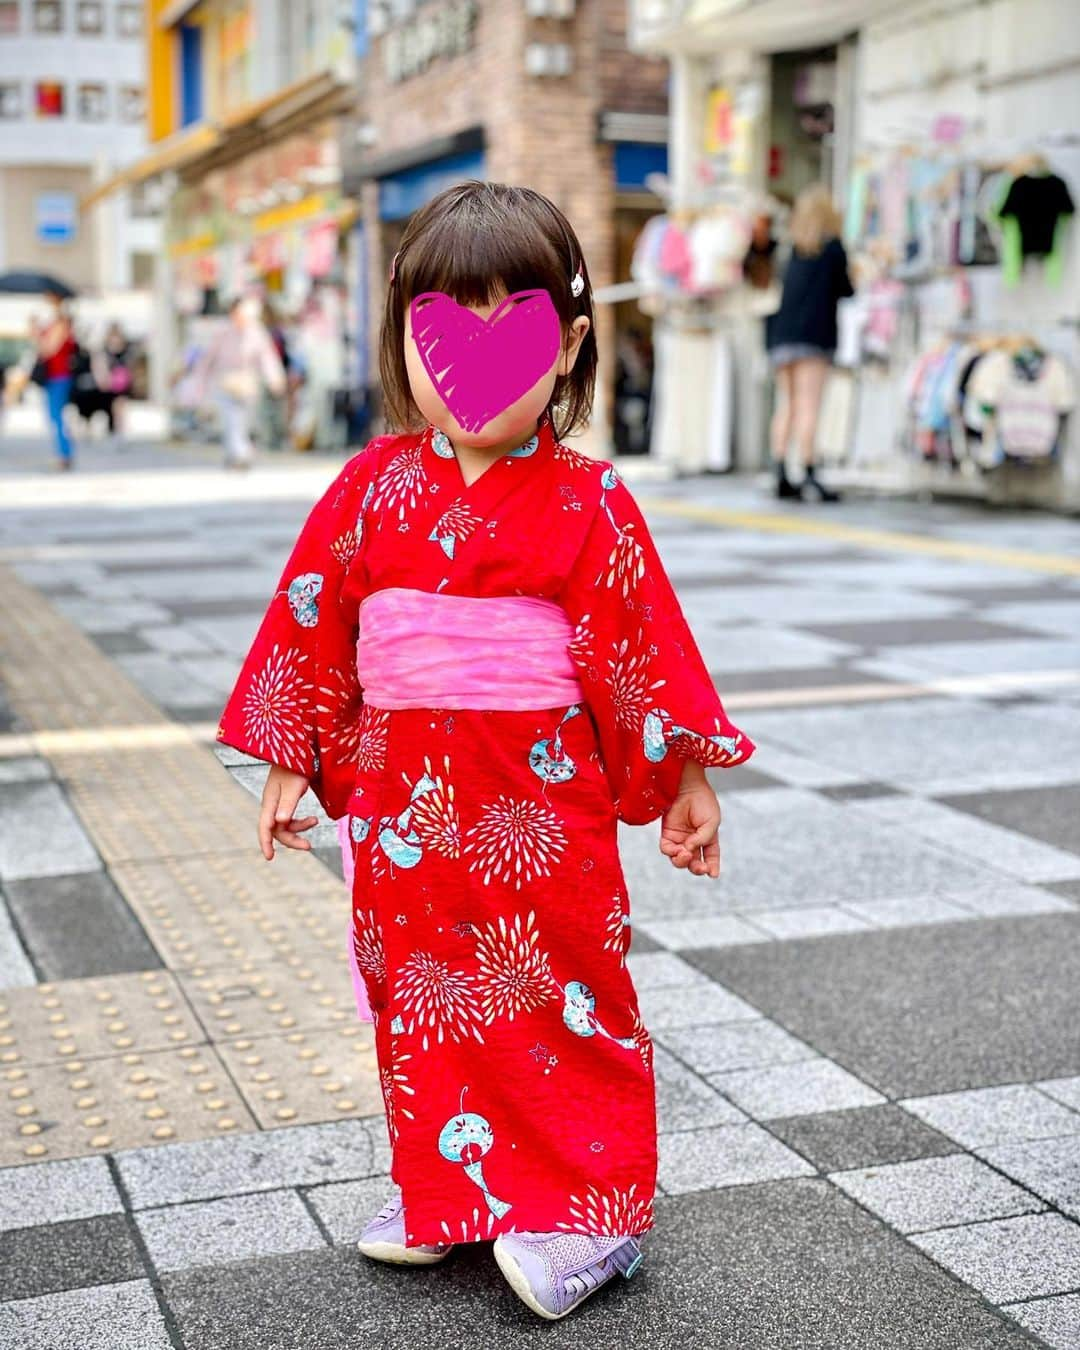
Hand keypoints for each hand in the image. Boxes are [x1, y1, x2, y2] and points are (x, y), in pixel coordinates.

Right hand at [258, 765, 316, 859]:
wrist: (296, 749)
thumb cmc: (296, 766)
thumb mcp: (295, 786)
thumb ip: (288, 804)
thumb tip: (280, 823)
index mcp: (270, 801)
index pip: (265, 826)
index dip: (266, 843)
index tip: (270, 857)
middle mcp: (272, 803)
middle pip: (277, 829)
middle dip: (291, 839)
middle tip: (308, 846)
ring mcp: (278, 801)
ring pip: (284, 824)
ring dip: (299, 828)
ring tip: (315, 821)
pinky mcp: (286, 799)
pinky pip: (290, 817)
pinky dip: (300, 821)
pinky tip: (312, 819)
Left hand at [659, 761, 721, 878]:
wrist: (688, 786)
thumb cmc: (703, 802)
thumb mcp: (711, 822)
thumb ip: (703, 839)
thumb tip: (689, 851)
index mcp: (707, 838)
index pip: (710, 857)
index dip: (712, 867)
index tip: (713, 875)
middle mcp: (693, 841)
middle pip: (694, 863)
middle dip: (697, 869)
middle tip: (700, 868)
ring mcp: (680, 838)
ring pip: (679, 860)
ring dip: (683, 861)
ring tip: (686, 854)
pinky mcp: (667, 834)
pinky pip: (667, 849)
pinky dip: (673, 852)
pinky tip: (680, 849)